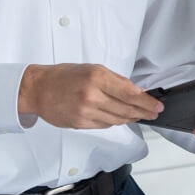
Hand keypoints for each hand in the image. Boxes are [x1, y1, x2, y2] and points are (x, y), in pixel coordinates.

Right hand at [18, 64, 162, 129]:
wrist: (38, 89)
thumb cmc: (63, 76)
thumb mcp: (91, 69)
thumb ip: (114, 81)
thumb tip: (134, 92)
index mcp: (97, 77)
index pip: (130, 93)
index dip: (146, 102)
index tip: (156, 106)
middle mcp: (92, 95)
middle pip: (126, 109)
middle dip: (143, 112)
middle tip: (153, 112)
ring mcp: (86, 112)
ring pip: (117, 120)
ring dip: (130, 118)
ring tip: (138, 115)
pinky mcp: (80, 124)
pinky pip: (104, 125)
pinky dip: (114, 122)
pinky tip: (119, 118)